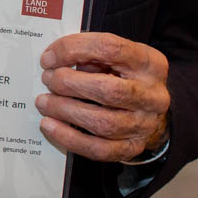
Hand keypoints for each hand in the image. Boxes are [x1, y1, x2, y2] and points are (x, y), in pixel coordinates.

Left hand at [36, 32, 170, 162]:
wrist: (149, 109)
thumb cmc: (125, 77)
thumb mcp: (115, 57)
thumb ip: (90, 55)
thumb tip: (54, 61)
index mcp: (149, 63)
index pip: (110, 49)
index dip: (73, 50)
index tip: (49, 58)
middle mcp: (153, 95)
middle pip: (108, 90)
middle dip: (69, 84)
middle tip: (48, 80)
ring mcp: (145, 124)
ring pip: (102, 122)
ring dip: (65, 111)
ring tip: (44, 102)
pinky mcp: (133, 147)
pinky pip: (98, 148)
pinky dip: (69, 138)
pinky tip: (50, 126)